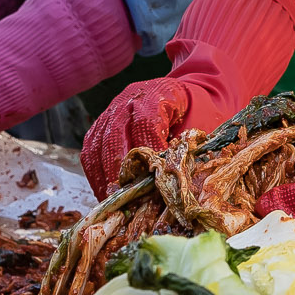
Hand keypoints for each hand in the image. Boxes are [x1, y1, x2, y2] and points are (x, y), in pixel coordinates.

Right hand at [81, 0, 294, 193]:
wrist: (191, 93)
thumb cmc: (200, 112)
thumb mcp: (204, 125)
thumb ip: (190, 149)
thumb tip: (178, 183)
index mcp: (159, 93)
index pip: (146, 121)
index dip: (148, 150)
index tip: (154, 177)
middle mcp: (129, 99)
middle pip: (115, 135)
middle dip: (120, 170)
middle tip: (128, 197)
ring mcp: (112, 110)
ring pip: (97, 145)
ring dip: (103, 176)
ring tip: (114, 201)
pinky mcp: (102, 124)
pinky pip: (90, 150)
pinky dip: (95, 174)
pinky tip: (106, 192)